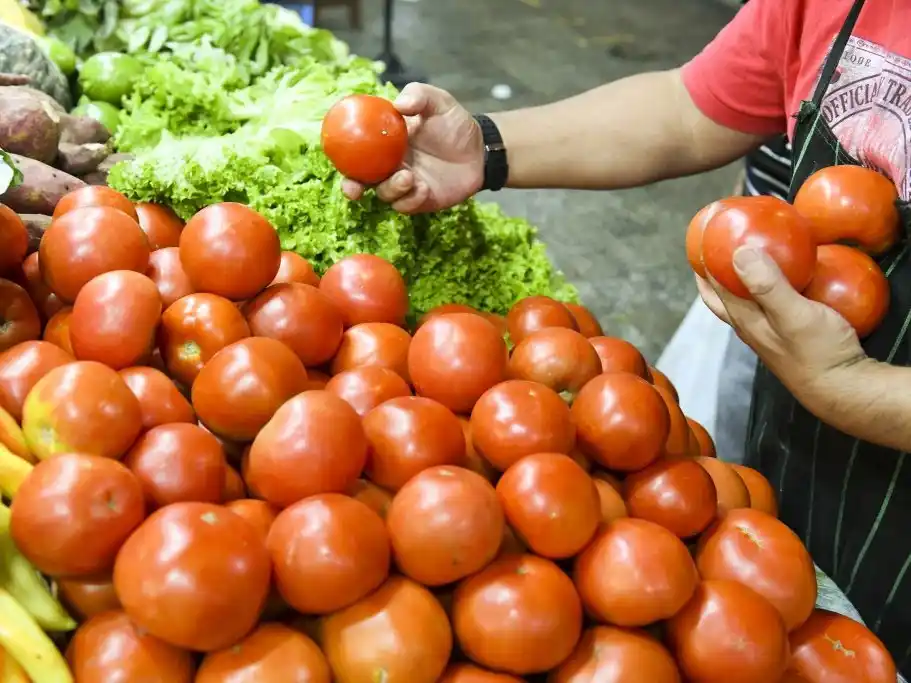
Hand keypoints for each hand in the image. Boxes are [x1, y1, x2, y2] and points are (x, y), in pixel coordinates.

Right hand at [341, 83, 484, 213]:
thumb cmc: (455, 123)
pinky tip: (423, 188)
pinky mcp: (419, 200)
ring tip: (408, 177)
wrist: (480, 150)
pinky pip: (406, 204)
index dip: (343, 155)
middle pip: (362, 179)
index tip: (337, 158)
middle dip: (353, 187)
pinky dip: (410, 199)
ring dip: (390, 189)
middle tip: (355, 189)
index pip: (357, 150)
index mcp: (386, 141)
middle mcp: (390, 164)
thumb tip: (398, 105)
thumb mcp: (439, 101)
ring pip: (384, 193)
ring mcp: (404, 184)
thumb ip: (419, 95)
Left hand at [696, 247, 866, 405]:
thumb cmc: (819, 353)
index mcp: (744, 319)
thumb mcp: (793, 314)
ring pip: (744, 301)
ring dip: (739, 279)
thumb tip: (739, 252)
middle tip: (714, 245)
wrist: (845, 389)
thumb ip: (768, 285)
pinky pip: (770, 305)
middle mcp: (750, 327)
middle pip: (721, 296)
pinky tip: (787, 278)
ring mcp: (768, 333)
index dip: (704, 261)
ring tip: (748, 255)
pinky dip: (768, 287)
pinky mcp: (788, 335)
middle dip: (712, 271)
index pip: (713, 286)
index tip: (703, 235)